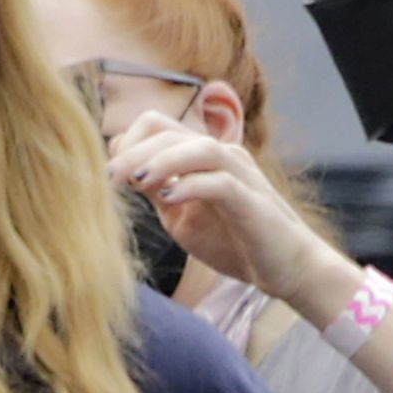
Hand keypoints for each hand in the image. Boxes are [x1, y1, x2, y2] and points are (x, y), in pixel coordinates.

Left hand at [107, 111, 337, 303]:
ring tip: (135, 181)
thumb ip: (155, 189)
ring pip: (198, 149)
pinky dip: (191, 186)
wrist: (284, 267)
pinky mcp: (251, 203)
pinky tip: (168, 199)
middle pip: (170, 132)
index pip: (157, 126)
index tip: (108, 176)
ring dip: (161, 161)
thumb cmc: (233, 240)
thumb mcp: (180, 216)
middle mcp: (221, 156)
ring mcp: (239, 175)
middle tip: (109, 180)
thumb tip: (121, 165)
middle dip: (133, 152)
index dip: (127, 144)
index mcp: (200, 157)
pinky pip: (220, 183)